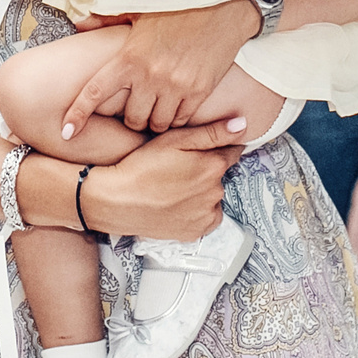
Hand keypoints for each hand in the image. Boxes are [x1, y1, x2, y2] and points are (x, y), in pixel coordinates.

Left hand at [65, 1, 255, 134]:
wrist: (221, 6)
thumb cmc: (176, 8)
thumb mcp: (137, 10)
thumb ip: (105, 19)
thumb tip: (79, 22)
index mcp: (129, 58)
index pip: (94, 93)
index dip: (77, 115)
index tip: (66, 132)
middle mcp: (150, 76)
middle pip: (131, 119)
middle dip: (130, 120)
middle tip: (134, 110)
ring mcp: (176, 86)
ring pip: (156, 124)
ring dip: (153, 122)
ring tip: (155, 110)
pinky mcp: (199, 92)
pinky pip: (181, 120)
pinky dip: (175, 119)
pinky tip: (176, 108)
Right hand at [78, 120, 246, 240]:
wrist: (116, 200)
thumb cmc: (141, 166)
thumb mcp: (174, 139)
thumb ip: (211, 132)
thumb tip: (242, 125)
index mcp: (213, 166)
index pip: (231, 151)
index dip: (216, 147)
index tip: (200, 150)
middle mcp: (216, 192)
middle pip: (220, 174)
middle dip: (206, 169)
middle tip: (178, 168)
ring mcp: (206, 214)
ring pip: (212, 195)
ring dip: (201, 190)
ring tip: (173, 186)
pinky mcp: (196, 231)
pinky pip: (206, 216)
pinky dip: (197, 210)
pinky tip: (177, 203)